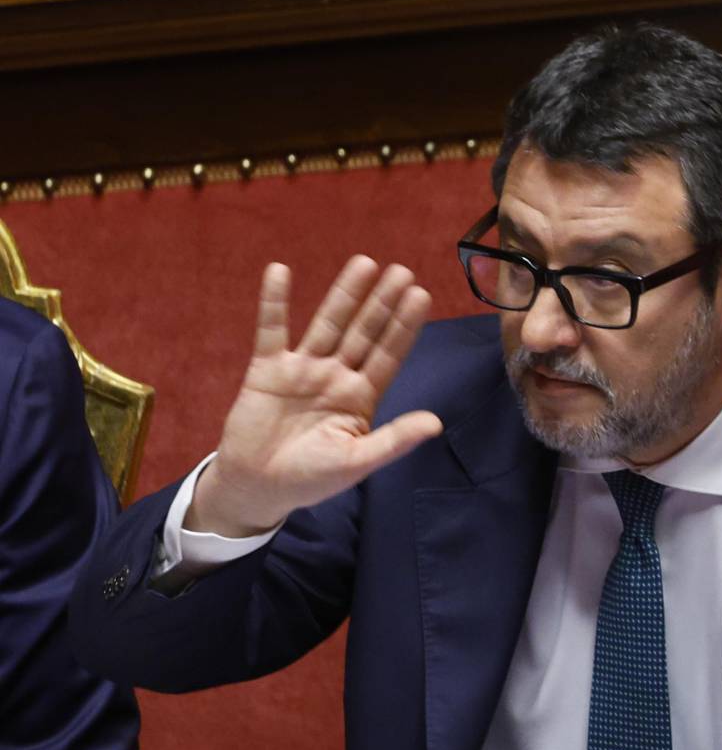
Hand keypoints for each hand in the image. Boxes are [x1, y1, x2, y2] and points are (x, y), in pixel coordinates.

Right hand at [188, 256, 443, 536]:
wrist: (258, 487)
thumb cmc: (312, 478)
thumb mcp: (357, 462)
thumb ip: (393, 440)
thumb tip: (436, 424)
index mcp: (361, 396)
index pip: (388, 354)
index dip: (404, 326)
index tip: (422, 296)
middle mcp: (337, 375)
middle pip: (364, 332)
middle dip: (382, 303)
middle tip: (403, 270)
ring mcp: (303, 368)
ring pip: (328, 324)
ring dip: (344, 294)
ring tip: (364, 262)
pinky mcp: (267, 369)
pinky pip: (271, 330)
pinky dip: (274, 302)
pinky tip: (279, 270)